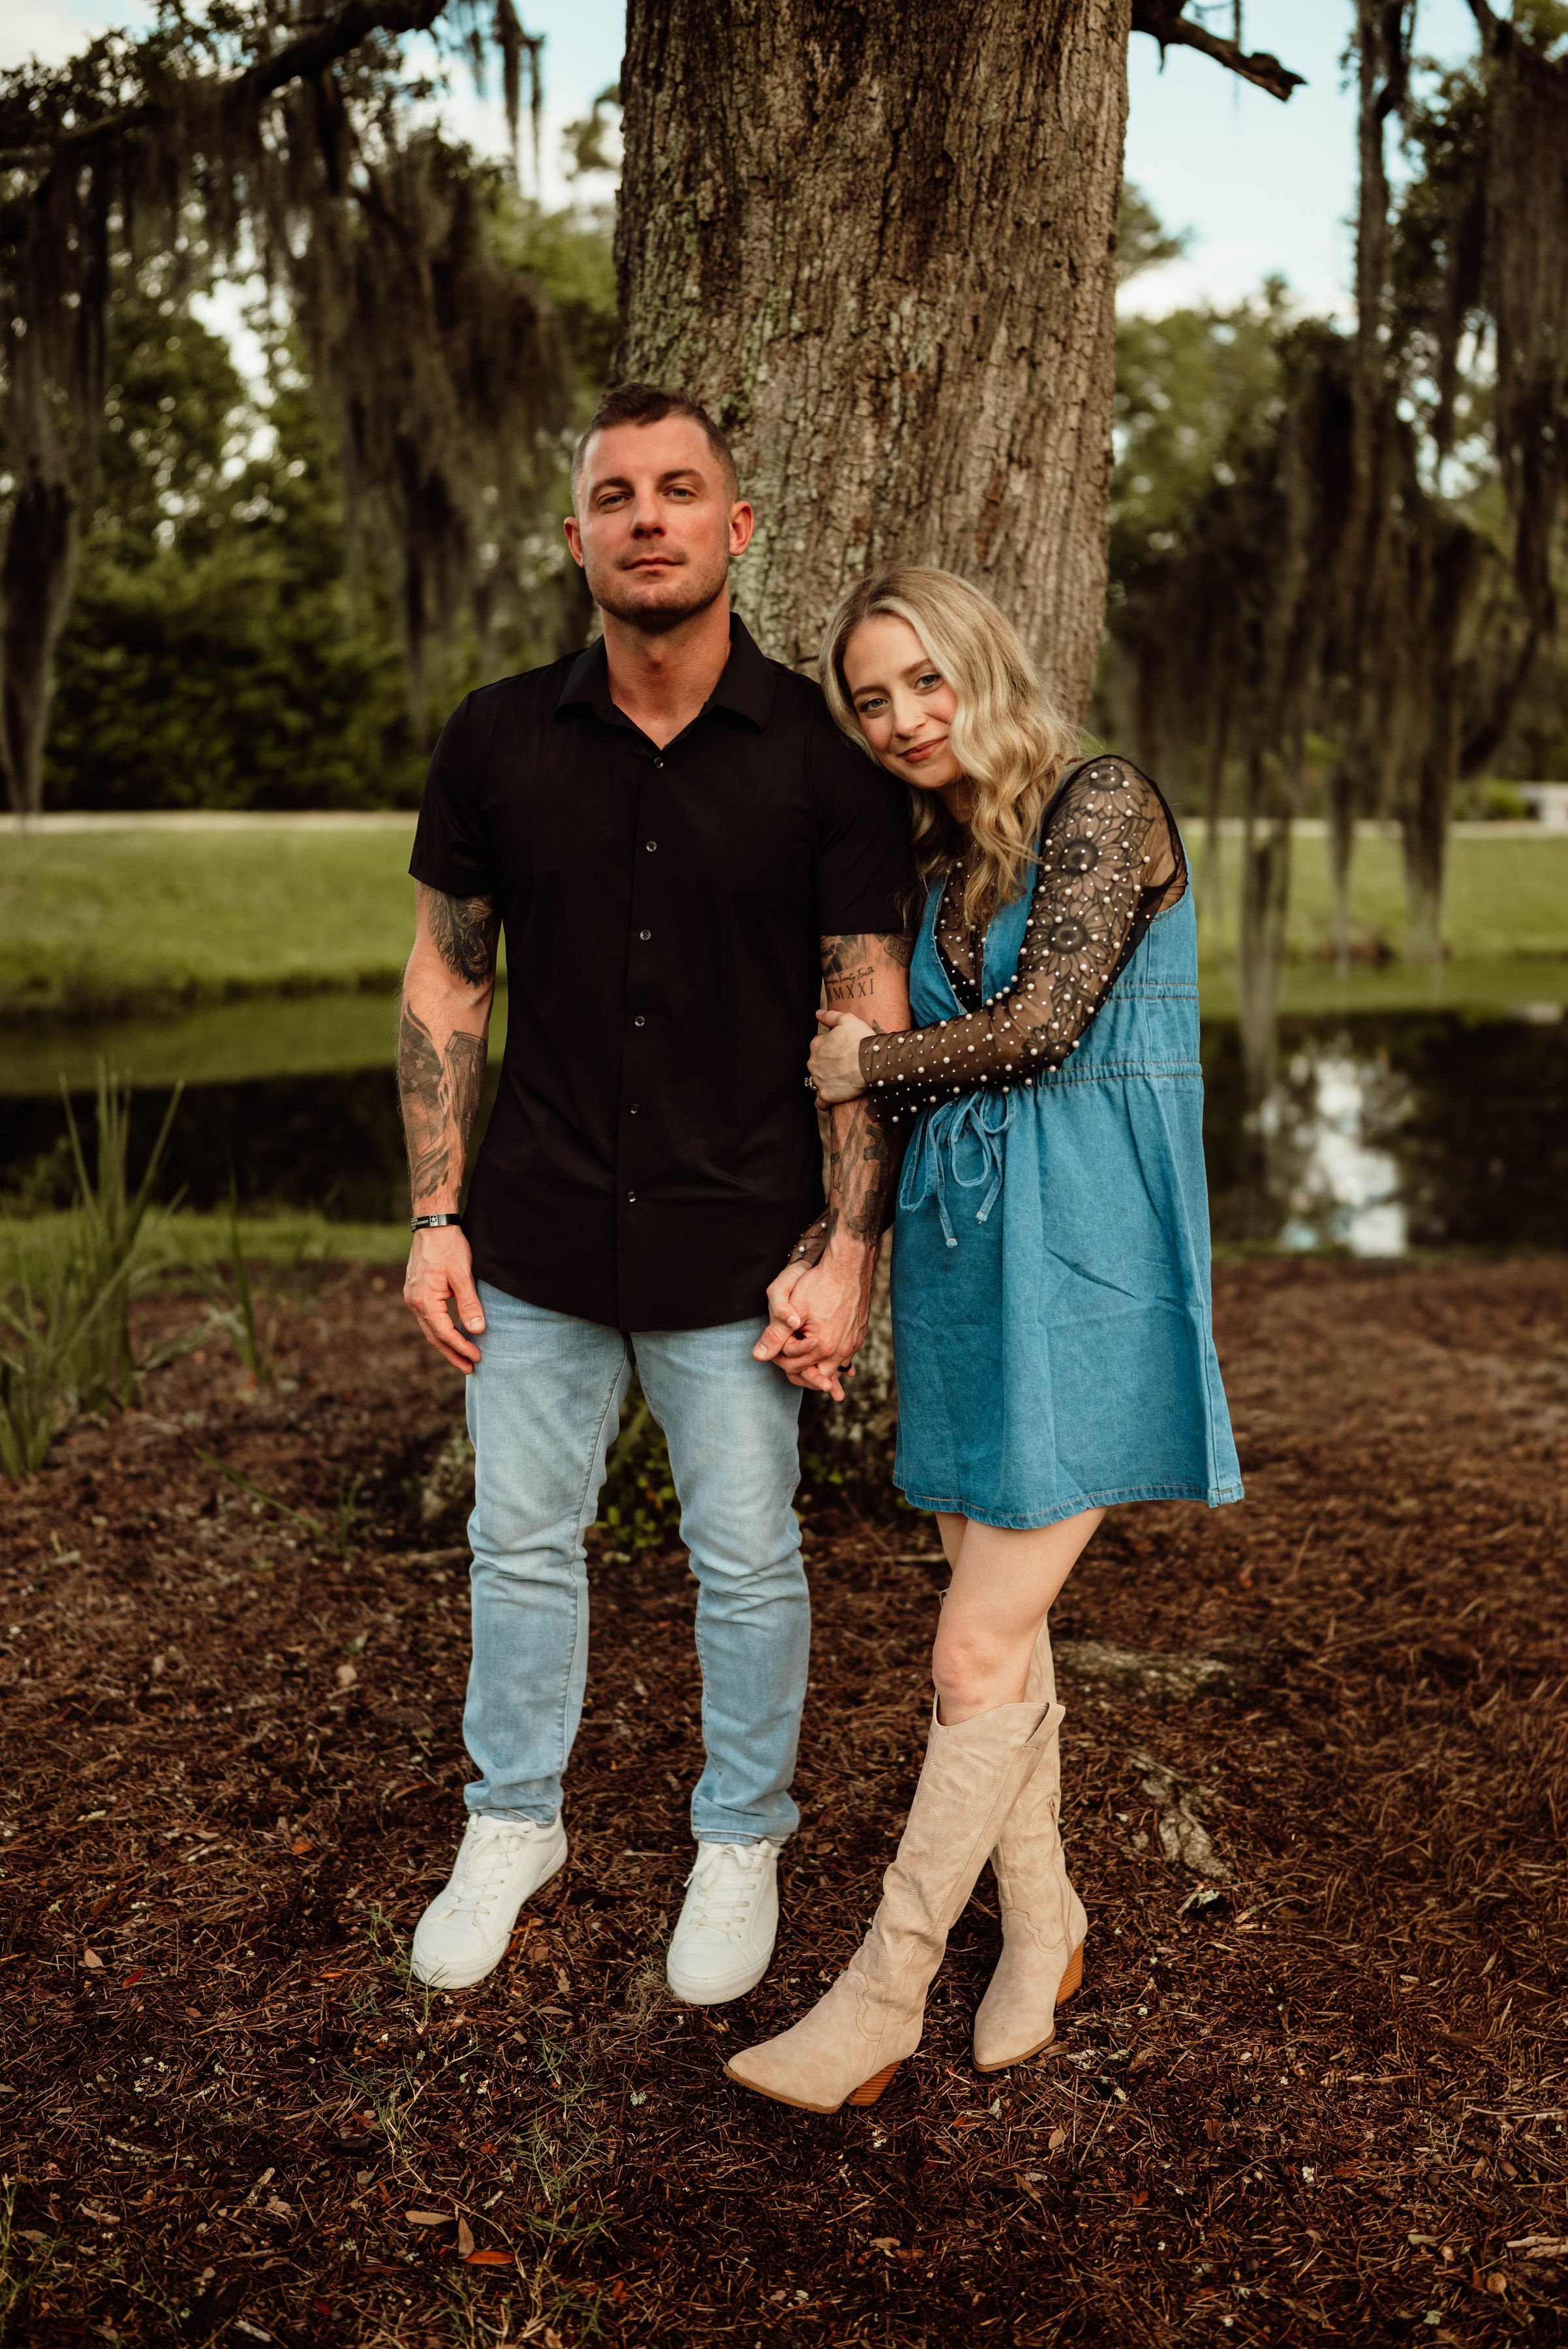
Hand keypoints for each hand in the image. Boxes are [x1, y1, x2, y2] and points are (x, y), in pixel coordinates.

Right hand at [404, 1224, 485, 1373]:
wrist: (433, 1224)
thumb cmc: (449, 1246)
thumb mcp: (463, 1275)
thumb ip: (469, 1303)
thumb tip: (477, 1330)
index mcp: (424, 1300)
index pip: (445, 1333)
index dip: (462, 1347)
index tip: (477, 1358)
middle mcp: (413, 1302)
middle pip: (434, 1336)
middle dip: (452, 1353)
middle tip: (470, 1368)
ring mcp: (412, 1296)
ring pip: (429, 1328)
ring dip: (446, 1343)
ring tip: (463, 1356)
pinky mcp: (416, 1291)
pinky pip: (428, 1317)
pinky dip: (440, 1329)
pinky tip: (452, 1333)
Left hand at [754, 1248, 872, 1402]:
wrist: (849, 1266)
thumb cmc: (820, 1284)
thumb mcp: (793, 1309)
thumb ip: (776, 1335)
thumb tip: (759, 1356)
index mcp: (823, 1347)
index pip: (796, 1368)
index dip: (781, 1360)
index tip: (776, 1350)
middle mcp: (842, 1350)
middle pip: (818, 1376)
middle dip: (803, 1372)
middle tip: (790, 1365)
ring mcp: (853, 1343)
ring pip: (835, 1367)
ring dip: (821, 1368)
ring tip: (809, 1368)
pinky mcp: (859, 1335)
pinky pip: (847, 1356)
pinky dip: (836, 1358)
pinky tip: (830, 1356)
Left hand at [809, 1009, 873, 1104]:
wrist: (870, 1060)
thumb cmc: (860, 1039)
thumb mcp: (847, 1019)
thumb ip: (830, 1016)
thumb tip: (818, 1014)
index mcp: (816, 1045)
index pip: (819, 1047)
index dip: (832, 1048)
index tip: (843, 1050)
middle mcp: (813, 1062)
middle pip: (818, 1064)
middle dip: (828, 1065)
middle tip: (845, 1065)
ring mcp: (819, 1080)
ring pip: (819, 1082)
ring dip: (828, 1081)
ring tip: (844, 1080)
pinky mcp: (826, 1095)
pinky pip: (820, 1102)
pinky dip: (824, 1101)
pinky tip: (832, 1098)